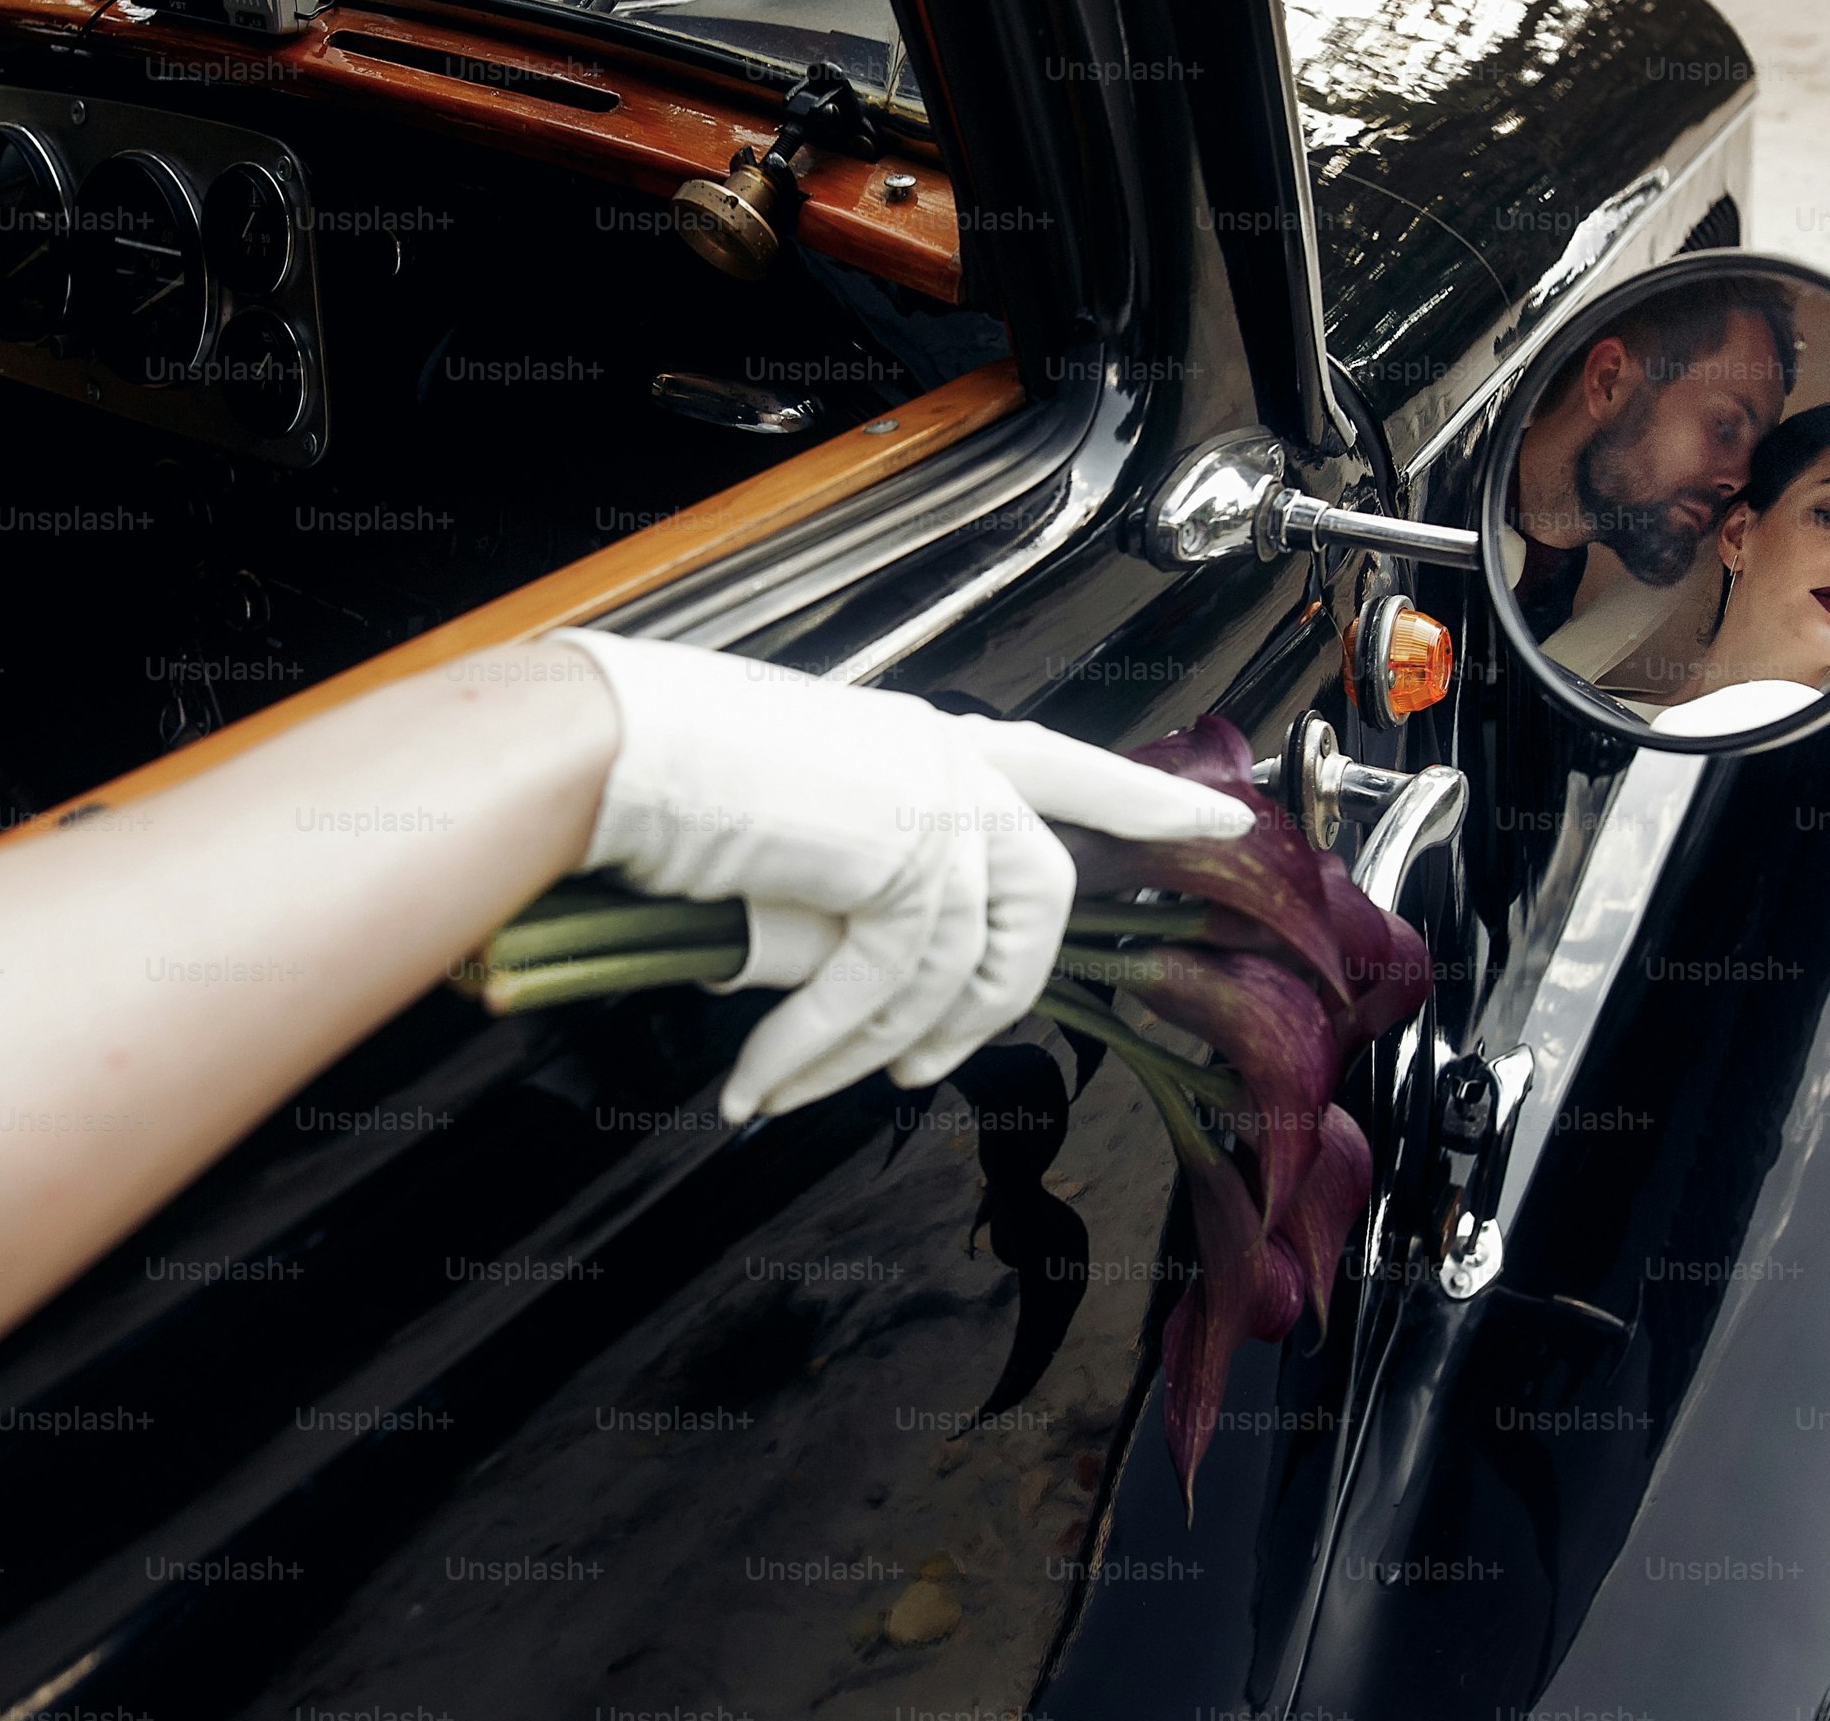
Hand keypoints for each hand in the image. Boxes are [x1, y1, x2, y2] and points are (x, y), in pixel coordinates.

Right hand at [549, 630, 1252, 1121]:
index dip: (1143, 804)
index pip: (1061, 766)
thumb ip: (844, 870)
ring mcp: (933, 807)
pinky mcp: (903, 860)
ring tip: (793, 1088)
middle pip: (1037, 901)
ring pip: (952, 971)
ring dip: (868, 1051)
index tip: (1225, 825)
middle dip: (992, 1002)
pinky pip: (885, 994)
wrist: (605, 746)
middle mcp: (945, 762)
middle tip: (926, 1071)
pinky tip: (758, 1083)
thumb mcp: (782, 814)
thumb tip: (839, 965)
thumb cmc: (660, 768)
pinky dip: (815, 1052)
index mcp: (921, 741)